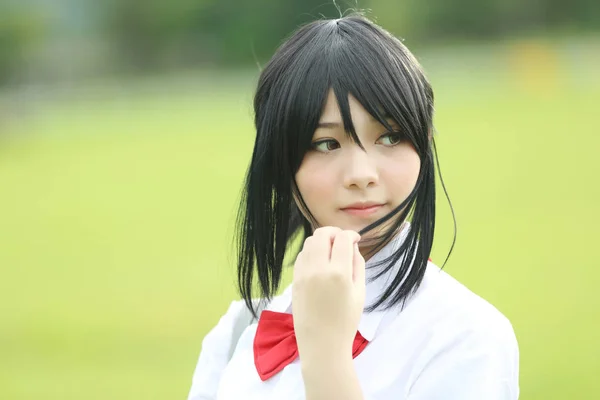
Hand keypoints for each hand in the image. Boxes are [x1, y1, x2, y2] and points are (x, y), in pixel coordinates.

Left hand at [292, 227, 365, 363]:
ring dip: (322, 240)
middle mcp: (318, 269)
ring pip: (309, 242)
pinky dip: (311, 252)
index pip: (342, 239)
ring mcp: (303, 274)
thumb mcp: (360, 293)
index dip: (351, 235)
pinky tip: (320, 261)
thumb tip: (352, 246)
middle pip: (322, 234)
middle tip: (342, 241)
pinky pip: (302, 255)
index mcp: (339, 273)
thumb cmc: (346, 321)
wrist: (322, 343)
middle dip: (334, 233)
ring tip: (331, 250)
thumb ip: (358, 265)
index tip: (355, 239)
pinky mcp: (295, 280)